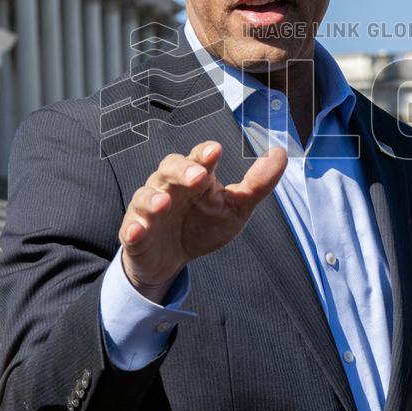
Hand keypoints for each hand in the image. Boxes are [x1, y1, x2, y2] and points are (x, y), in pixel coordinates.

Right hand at [119, 141, 287, 302]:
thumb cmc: (204, 225)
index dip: (204, 153)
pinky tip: (139, 229)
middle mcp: (170, 186)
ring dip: (154, 198)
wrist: (173, 259)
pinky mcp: (135, 232)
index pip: (198, 158)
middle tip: (197, 177)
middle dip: (182, 170)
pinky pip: (130, 227)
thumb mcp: (236, 208)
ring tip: (164, 204)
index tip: (215, 151)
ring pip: (146, 194)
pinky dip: (133, 227)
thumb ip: (257, 184)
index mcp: (195, 177)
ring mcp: (149, 208)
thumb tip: (281, 154)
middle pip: (170, 168)